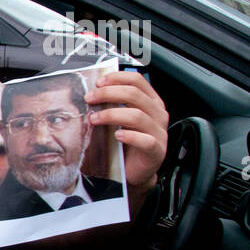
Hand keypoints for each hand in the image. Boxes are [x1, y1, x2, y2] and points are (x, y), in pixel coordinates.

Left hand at [85, 71, 168, 189]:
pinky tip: (116, 136)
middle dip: (108, 93)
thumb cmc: (125, 143)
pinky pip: (145, 140)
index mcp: (150, 102)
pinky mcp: (156, 151)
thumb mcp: (119, 119)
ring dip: (111, 114)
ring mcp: (159, 132)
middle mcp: (157, 114)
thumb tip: (92, 92)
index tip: (98, 82)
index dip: (117, 78)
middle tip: (90, 98)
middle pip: (134, 95)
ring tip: (94, 119)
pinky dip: (129, 136)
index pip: (137, 81)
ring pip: (137, 116)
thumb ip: (113, 104)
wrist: (133, 171)